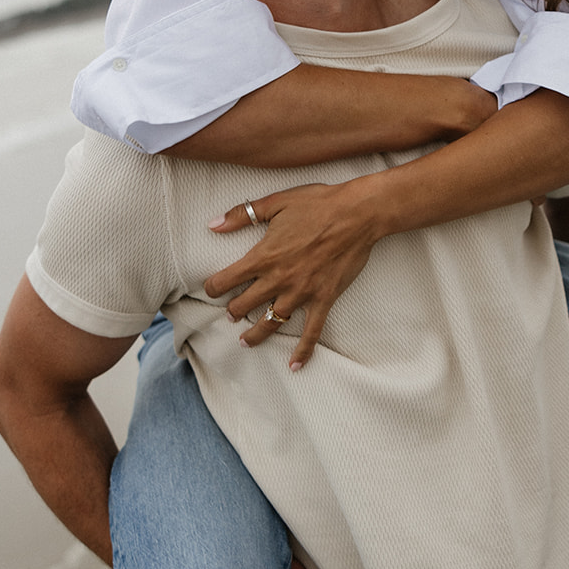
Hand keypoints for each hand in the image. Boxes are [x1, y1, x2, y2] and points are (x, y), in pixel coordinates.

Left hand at [205, 179, 382, 369]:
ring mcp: (301, 292)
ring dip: (255, 335)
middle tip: (231, 314)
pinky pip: (311, 331)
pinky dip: (302, 351)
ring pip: (271, 323)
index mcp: (264, 256)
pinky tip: (294, 365)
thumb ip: (241, 215)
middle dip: (232, 311)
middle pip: (244, 305)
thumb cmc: (318, 203)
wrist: (358, 214)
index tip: (211, 289)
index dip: (214, 287)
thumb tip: (213, 224)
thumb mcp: (276, 202)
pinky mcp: (324, 299)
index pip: (227, 280)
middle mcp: (279, 279)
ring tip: (246, 342)